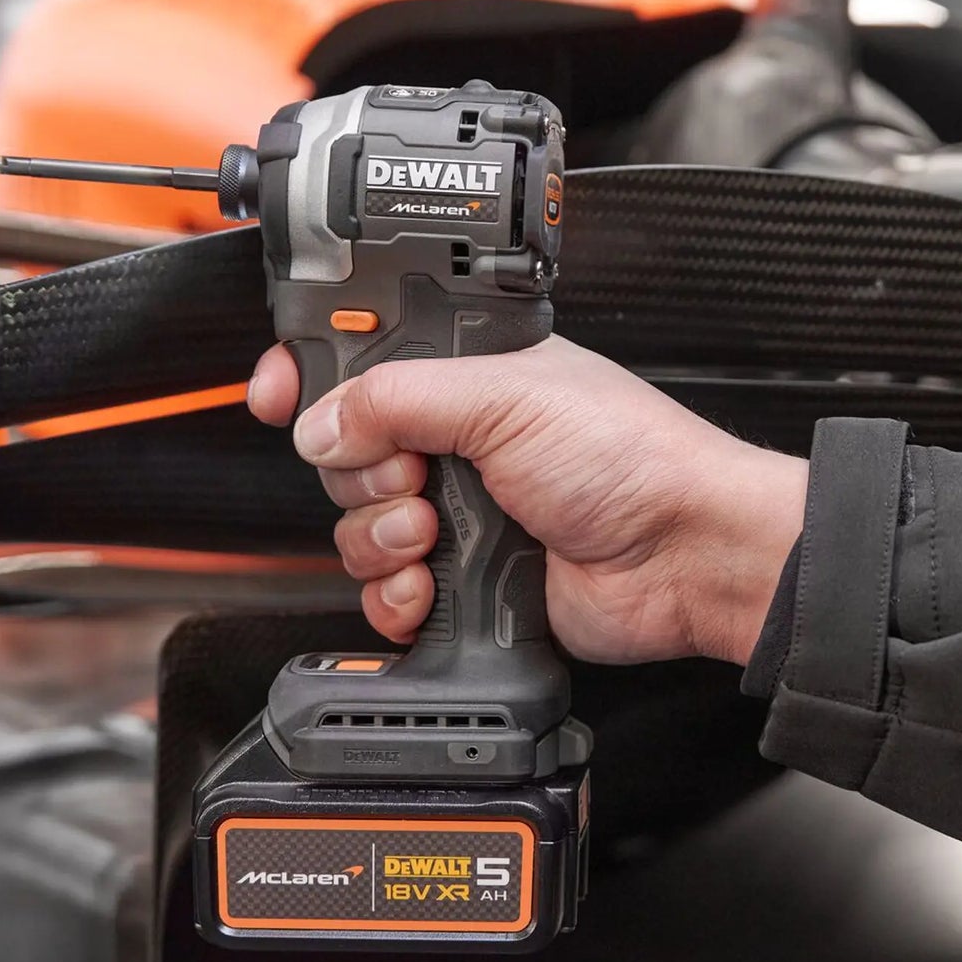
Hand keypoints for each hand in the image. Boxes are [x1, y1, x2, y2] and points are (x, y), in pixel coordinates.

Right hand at [248, 337, 806, 666]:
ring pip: (357, 528)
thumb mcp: (505, 398)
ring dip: (379, 539)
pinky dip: (393, 597)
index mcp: (466, 378)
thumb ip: (398, 397)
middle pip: (345, 456)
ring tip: (432, 534)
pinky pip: (385, 594)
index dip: (310, 376)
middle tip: (413, 476)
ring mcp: (458, 515)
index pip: (362, 364)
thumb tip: (320, 418)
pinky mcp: (463, 584)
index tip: (277, 393)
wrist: (683, 557)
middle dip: (361, 474)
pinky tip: (428, 587)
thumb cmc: (631, 458)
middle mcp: (456, 443)